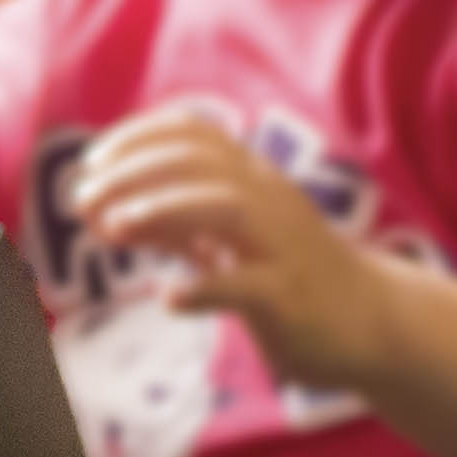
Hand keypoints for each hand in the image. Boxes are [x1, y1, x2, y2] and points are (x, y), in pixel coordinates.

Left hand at [73, 104, 400, 394]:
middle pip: (199, 163)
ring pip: (224, 207)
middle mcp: (269, 201)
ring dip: (162, 210)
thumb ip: (174, 224)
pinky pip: (246, 285)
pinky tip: (169, 298)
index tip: (91, 162)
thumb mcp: (230, 241)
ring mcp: (283, 246)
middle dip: (132, 173)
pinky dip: (203, 287)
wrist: (375, 323)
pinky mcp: (293, 298)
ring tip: (114, 227)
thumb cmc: (292, 275)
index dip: (138, 138)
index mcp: (254, 180)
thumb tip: (107, 214)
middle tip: (81, 200)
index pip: (194, 133)